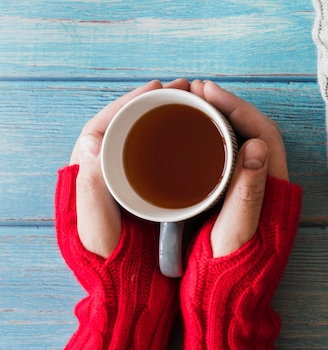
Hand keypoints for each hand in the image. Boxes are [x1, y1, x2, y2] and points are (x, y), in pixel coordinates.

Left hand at [69, 78, 190, 257]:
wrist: (131, 288)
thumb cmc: (114, 262)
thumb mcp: (99, 232)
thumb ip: (91, 193)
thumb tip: (89, 140)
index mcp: (88, 174)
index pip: (103, 125)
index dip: (128, 102)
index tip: (155, 88)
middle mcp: (106, 171)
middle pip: (125, 125)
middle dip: (151, 102)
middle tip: (181, 89)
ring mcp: (128, 179)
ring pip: (142, 137)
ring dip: (163, 115)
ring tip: (188, 102)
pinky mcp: (147, 189)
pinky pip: (155, 154)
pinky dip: (172, 137)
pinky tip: (191, 132)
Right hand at [190, 79, 289, 256]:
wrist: (228, 299)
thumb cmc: (232, 273)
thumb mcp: (235, 235)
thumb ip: (247, 194)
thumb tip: (258, 146)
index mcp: (275, 188)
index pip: (263, 132)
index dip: (236, 107)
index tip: (207, 92)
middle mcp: (269, 183)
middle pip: (253, 130)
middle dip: (227, 105)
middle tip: (195, 91)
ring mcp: (254, 187)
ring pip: (242, 140)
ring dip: (220, 118)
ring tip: (192, 103)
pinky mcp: (238, 195)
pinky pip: (230, 156)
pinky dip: (213, 138)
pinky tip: (194, 132)